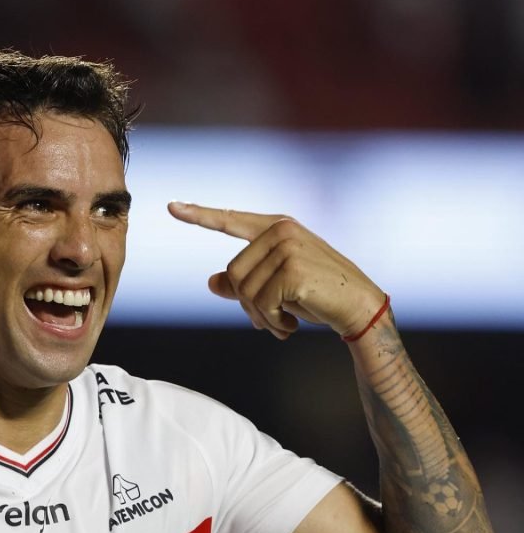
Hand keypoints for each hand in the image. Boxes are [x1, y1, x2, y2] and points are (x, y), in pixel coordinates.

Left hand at [168, 202, 384, 339]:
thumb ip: (244, 281)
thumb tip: (212, 282)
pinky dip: (273, 322)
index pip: (230, 220)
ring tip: (282, 324)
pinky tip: (291, 326)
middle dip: (248, 304)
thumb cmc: (318, 295)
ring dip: (261, 317)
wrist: (360, 307)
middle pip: (233, 273)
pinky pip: (261, 303)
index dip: (200, 215)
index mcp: (276, 227)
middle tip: (270, 320)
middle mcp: (280, 230)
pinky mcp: (292, 269)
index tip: (172, 206)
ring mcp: (287, 247)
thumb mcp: (276, 286)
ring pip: (244, 291)